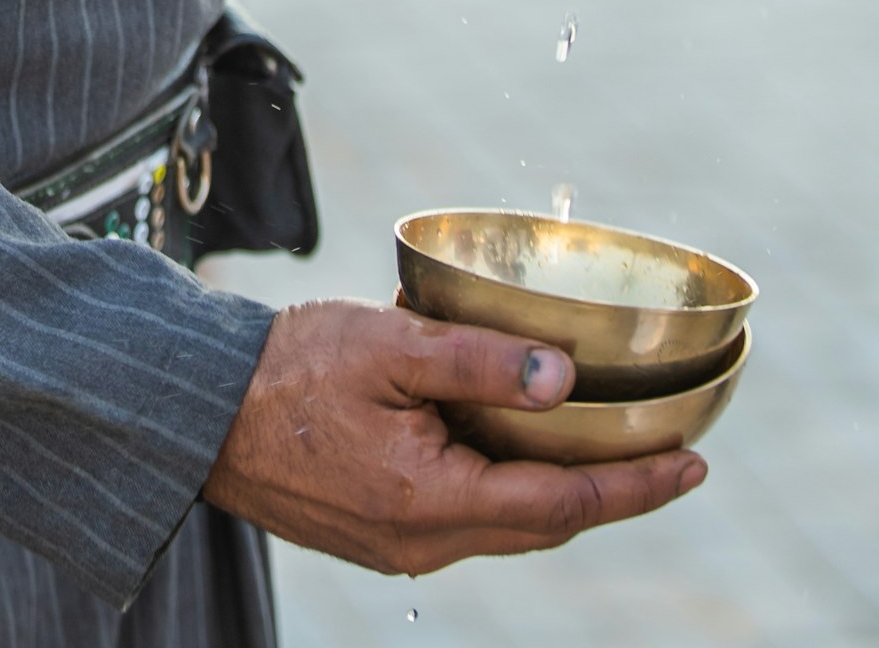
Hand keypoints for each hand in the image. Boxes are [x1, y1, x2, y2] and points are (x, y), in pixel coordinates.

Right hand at [203, 299, 705, 574]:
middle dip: (609, 492)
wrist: (197, 411)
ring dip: (554, 489)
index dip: (636, 486)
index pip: (563, 502)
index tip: (694, 465)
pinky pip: (461, 516)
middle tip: (665, 455)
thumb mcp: (386, 344)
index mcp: (431, 501)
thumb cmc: (285, 367)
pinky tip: (503, 441)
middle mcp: (421, 542)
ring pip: (502, 522)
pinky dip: (500, 484)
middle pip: (542, 522)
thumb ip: (476, 361)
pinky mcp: (374, 533)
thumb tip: (563, 380)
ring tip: (597, 445)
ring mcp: (396, 546)